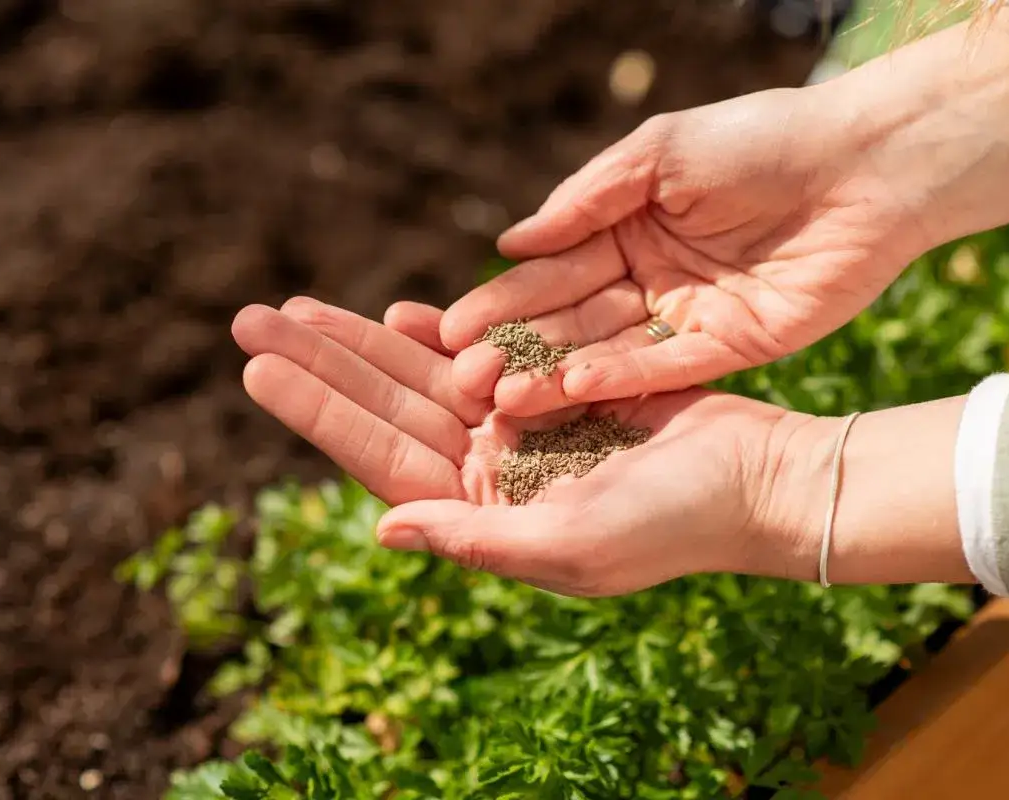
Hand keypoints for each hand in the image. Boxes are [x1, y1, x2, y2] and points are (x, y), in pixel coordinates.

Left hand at [231, 297, 819, 595]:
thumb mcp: (572, 544)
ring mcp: (520, 429)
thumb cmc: (674, 523)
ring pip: (423, 376)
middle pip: (386, 409)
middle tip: (250, 318)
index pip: (382, 458)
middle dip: (321, 364)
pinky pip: (483, 354)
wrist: (757, 479)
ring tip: (297, 308)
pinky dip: (441, 334)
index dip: (319, 412)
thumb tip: (381, 529)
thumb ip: (476, 538)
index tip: (257, 368)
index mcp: (485, 516)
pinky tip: (396, 311)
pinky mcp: (554, 388)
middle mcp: (491, 474)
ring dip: (363, 342)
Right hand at [431, 85, 926, 417]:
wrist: (862, 164)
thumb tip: (512, 243)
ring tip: (502, 397)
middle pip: (573, 319)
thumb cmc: (758, 140)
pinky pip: (666, 368)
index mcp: (629, 227)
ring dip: (557, 374)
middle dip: (518, 347)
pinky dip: (621, 378)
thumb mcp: (659, 154)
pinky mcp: (732, 347)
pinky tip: (572, 386)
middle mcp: (651, 277)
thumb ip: (585, 201)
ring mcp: (690, 316)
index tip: (451, 327)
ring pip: (611, 351)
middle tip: (462, 378)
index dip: (505, 299)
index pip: (554, 270)